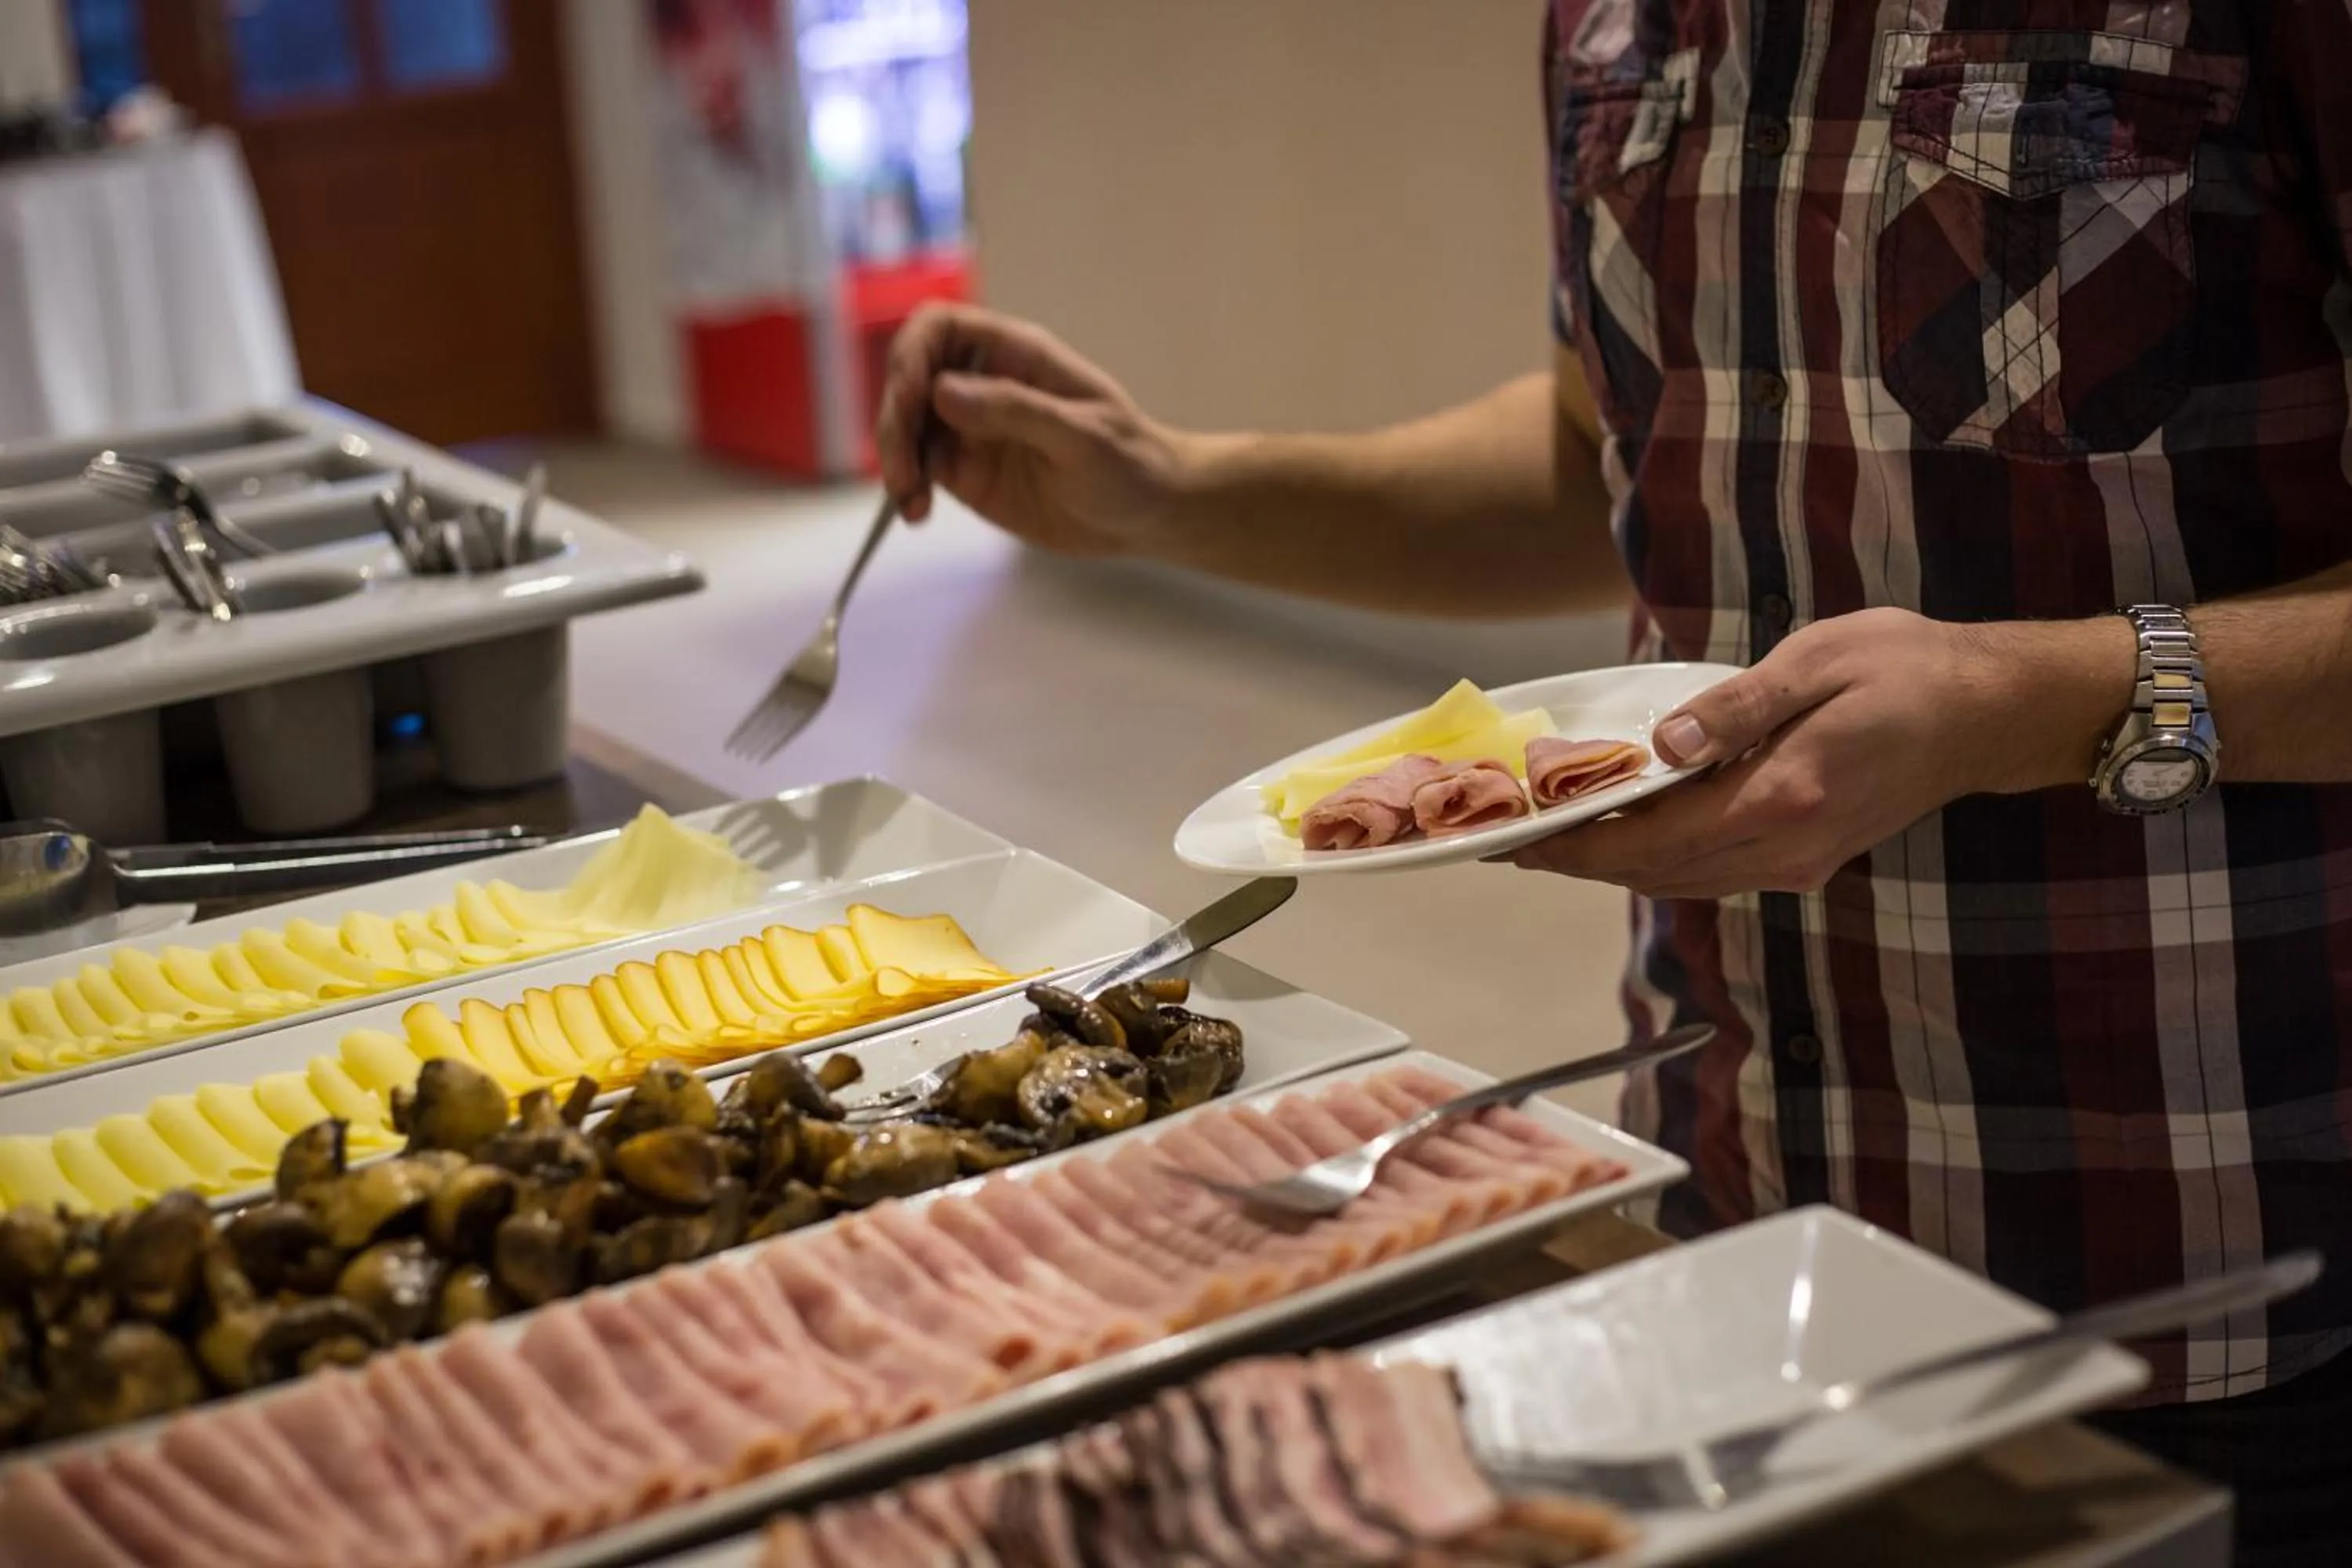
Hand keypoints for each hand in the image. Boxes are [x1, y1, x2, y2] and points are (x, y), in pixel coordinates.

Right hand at [876, 303, 1189, 555]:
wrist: (1147, 514)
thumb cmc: (1129, 462)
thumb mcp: (1082, 435)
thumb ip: (1015, 410)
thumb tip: (942, 391)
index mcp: (1015, 354)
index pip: (939, 328)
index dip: (912, 355)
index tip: (910, 400)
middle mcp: (984, 383)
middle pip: (910, 378)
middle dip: (895, 419)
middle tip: (904, 471)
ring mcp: (971, 428)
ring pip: (906, 426)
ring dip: (896, 459)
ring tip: (911, 501)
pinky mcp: (966, 471)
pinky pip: (919, 469)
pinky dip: (907, 487)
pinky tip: (916, 513)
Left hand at [1506, 608, 2130, 898]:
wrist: (1989, 713)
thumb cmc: (1905, 669)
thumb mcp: (1817, 661)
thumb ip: (1736, 708)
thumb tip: (1663, 742)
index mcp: (1783, 796)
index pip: (1653, 839)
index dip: (1577, 844)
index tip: (1514, 840)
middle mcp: (1785, 847)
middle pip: (1655, 871)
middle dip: (1578, 859)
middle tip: (1507, 837)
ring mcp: (1797, 862)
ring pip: (1681, 880)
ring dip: (1613, 863)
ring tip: (1549, 836)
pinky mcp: (1805, 859)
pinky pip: (1712, 872)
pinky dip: (1658, 858)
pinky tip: (1626, 829)